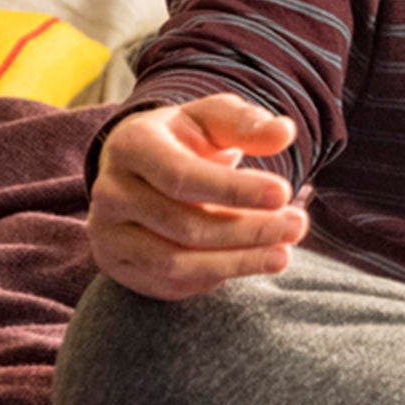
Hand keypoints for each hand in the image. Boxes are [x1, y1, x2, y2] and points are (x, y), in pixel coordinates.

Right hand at [88, 92, 311, 300]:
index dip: (235, 190)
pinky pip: (170, 284)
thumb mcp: (214, 120)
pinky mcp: (116, 265)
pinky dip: (216, 276)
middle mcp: (109, 192)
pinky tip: (251, 261)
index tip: (284, 192)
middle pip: (184, 225)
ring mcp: (107, 234)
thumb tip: (283, 132)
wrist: (141, 168)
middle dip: (249, 229)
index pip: (183, 177)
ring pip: (176, 263)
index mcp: (131, 146)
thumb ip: (246, 123)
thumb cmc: (185, 140)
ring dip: (238, 262)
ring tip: (283, 252)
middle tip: (297, 225)